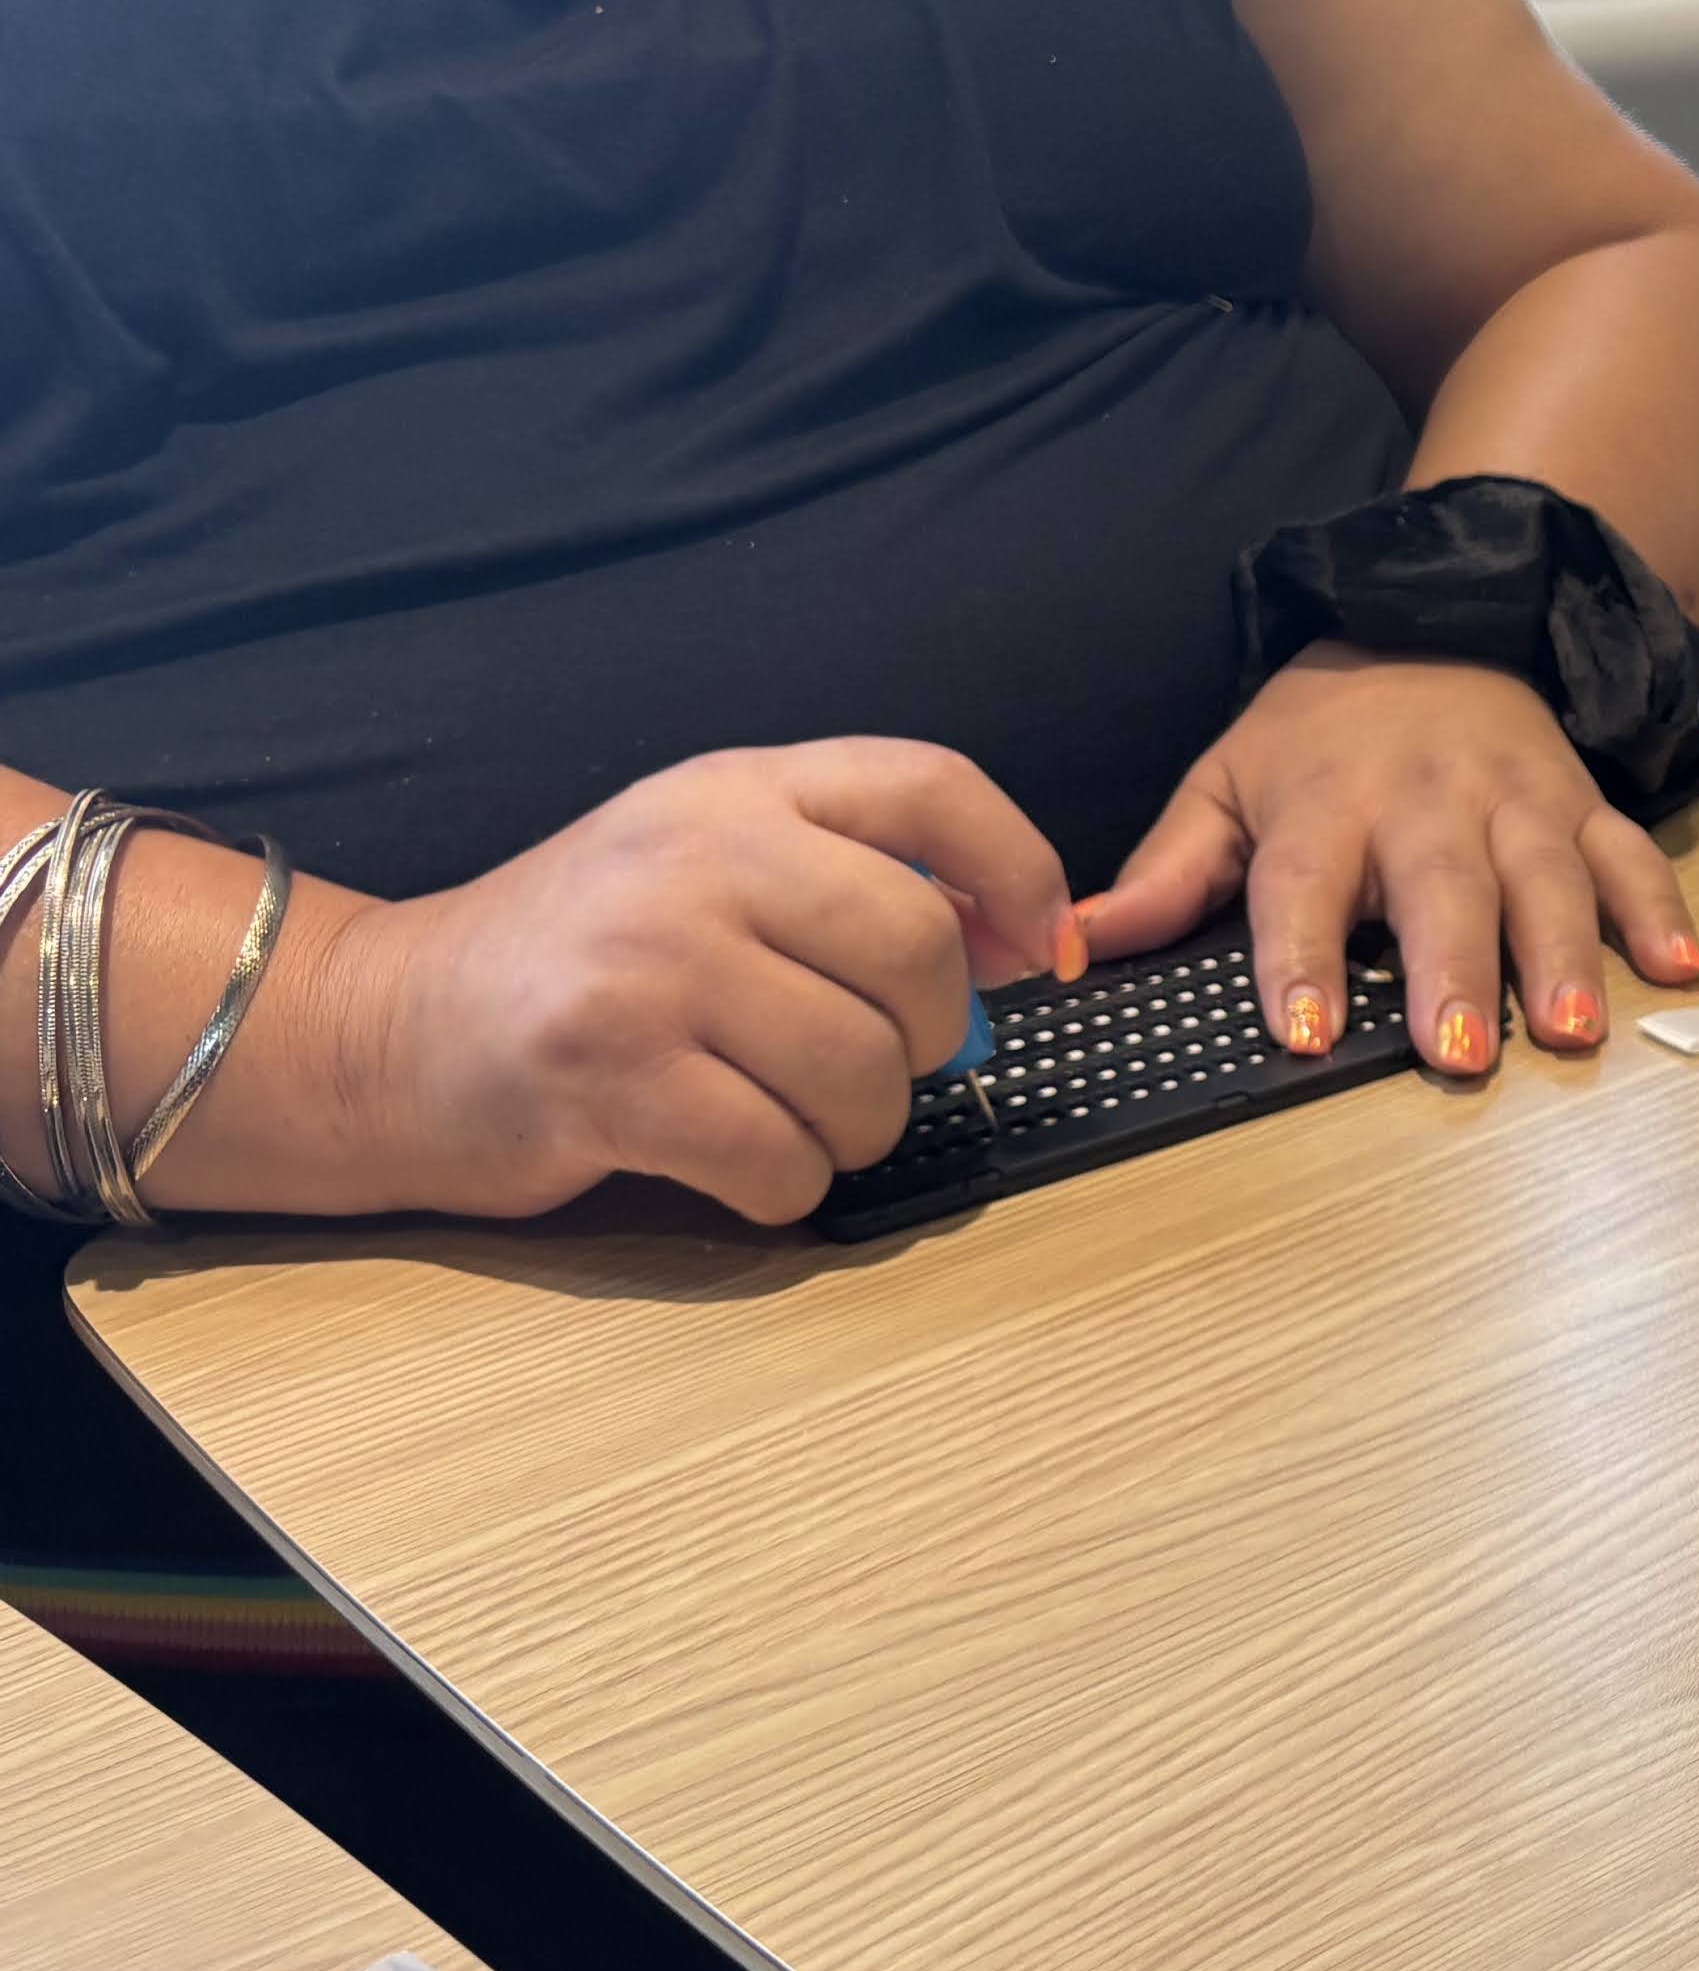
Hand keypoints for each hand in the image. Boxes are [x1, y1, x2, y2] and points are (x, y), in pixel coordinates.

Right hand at [275, 742, 1078, 1227]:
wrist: (387, 1030)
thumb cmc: (583, 960)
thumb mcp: (711, 865)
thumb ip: (850, 873)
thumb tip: (1020, 936)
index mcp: (737, 787)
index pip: (931, 785)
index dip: (1020, 869)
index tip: (1039, 951)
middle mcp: (694, 854)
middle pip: (919, 946)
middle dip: (932, 1034)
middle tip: (887, 1063)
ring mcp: (648, 963)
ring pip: (862, 1070)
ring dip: (857, 1127)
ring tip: (796, 1118)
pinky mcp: (607, 1076)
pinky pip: (781, 1158)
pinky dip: (787, 1185)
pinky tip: (739, 1163)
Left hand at [1083, 643, 1698, 1073]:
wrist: (1434, 621)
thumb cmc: (1321, 731)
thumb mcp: (1225, 780)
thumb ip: (1164, 872)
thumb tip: (1071, 944)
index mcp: (1324, 804)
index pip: (1303, 887)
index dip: (1299, 959)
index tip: (1300, 1032)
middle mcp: (1425, 801)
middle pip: (1441, 891)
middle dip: (1454, 972)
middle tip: (1459, 1054)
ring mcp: (1516, 802)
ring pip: (1545, 878)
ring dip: (1565, 954)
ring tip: (1574, 1031)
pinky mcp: (1581, 804)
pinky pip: (1628, 855)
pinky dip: (1658, 909)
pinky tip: (1677, 969)